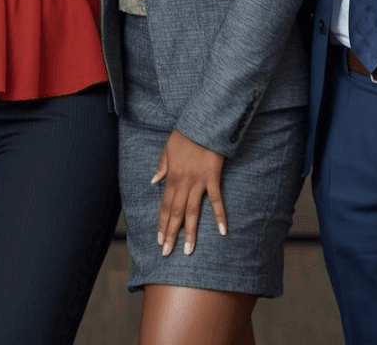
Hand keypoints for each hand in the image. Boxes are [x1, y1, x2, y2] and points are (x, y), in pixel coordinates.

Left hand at [152, 129, 226, 256]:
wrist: (202, 123)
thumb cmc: (185, 134)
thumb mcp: (167, 148)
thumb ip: (161, 166)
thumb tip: (154, 181)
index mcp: (171, 176)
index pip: (165, 205)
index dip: (162, 223)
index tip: (159, 239)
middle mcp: (183, 182)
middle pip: (176, 212)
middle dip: (171, 233)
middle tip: (167, 252)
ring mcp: (198, 181)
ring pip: (192, 211)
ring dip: (190, 232)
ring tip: (189, 250)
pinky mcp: (213, 177)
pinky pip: (216, 200)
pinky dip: (219, 215)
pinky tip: (222, 231)